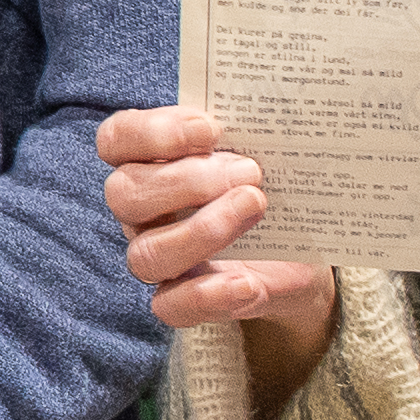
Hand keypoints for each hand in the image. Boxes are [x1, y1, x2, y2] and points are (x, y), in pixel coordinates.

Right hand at [98, 105, 331, 415]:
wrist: (302, 250)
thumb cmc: (274, 187)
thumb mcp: (266, 153)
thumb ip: (255, 133)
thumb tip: (274, 113)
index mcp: (150, 161)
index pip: (117, 140)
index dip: (151, 132)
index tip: (210, 129)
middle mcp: (142, 211)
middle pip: (124, 194)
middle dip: (186, 181)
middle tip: (249, 172)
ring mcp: (158, 256)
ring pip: (146, 254)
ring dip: (203, 230)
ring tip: (257, 208)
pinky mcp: (182, 301)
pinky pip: (170, 306)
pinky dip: (209, 295)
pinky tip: (249, 283)